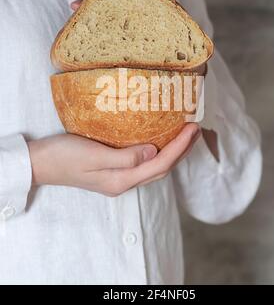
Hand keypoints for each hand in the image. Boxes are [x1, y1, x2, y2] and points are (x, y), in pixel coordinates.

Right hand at [28, 124, 200, 195]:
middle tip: (196, 129)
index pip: (159, 164)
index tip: (193, 128)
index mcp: (121, 180)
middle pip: (161, 168)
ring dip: (173, 152)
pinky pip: (144, 164)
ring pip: (154, 168)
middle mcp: (123, 182)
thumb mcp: (93, 155)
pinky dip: (158, 153)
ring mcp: (118, 179)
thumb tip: (153, 151)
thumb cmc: (63, 156)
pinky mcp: (113, 172)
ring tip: (185, 136)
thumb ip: (125, 157)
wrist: (40, 164)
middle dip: (182, 151)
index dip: (179, 147)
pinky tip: (160, 143)